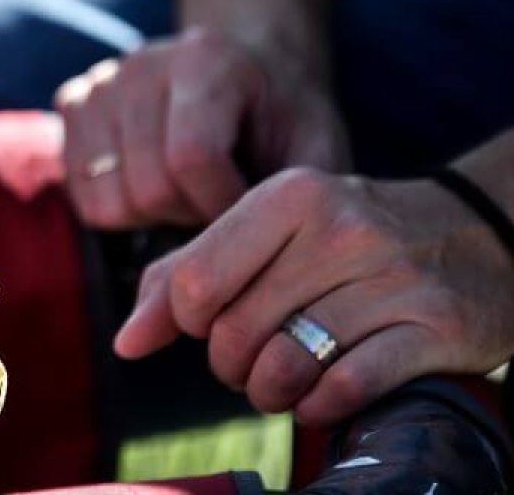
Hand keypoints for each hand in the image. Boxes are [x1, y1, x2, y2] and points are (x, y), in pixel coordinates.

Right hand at [53, 27, 347, 228]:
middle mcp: (141, 65)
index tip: (250, 215)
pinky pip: (83, 195)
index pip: (190, 158)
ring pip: (107, 200)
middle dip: (189, 216)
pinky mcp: (73, 104)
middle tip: (219, 207)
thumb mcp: (316, 143)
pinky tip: (155, 186)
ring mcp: (100, 84)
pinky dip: (120, 209)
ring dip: (153, 217)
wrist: (248, 63)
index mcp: (205, 60)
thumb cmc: (284, 113)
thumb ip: (299, 193)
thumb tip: (276, 258)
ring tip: (188, 196)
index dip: (221, 206)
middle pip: (147, 186)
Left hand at [114, 166, 513, 425]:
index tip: (207, 323)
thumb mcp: (269, 230)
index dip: (185, 322)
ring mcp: (391, 277)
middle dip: (229, 364)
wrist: (478, 232)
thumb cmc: (346, 236)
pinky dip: (320, 406)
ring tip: (284, 379)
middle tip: (251, 358)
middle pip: (234, 332)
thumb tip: (126, 341)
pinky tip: (323, 394)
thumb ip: (188, 274)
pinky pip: (345, 390)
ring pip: (285, 367)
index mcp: (287, 196)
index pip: (194, 281)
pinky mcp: (434, 327)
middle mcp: (339, 228)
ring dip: (271, 392)